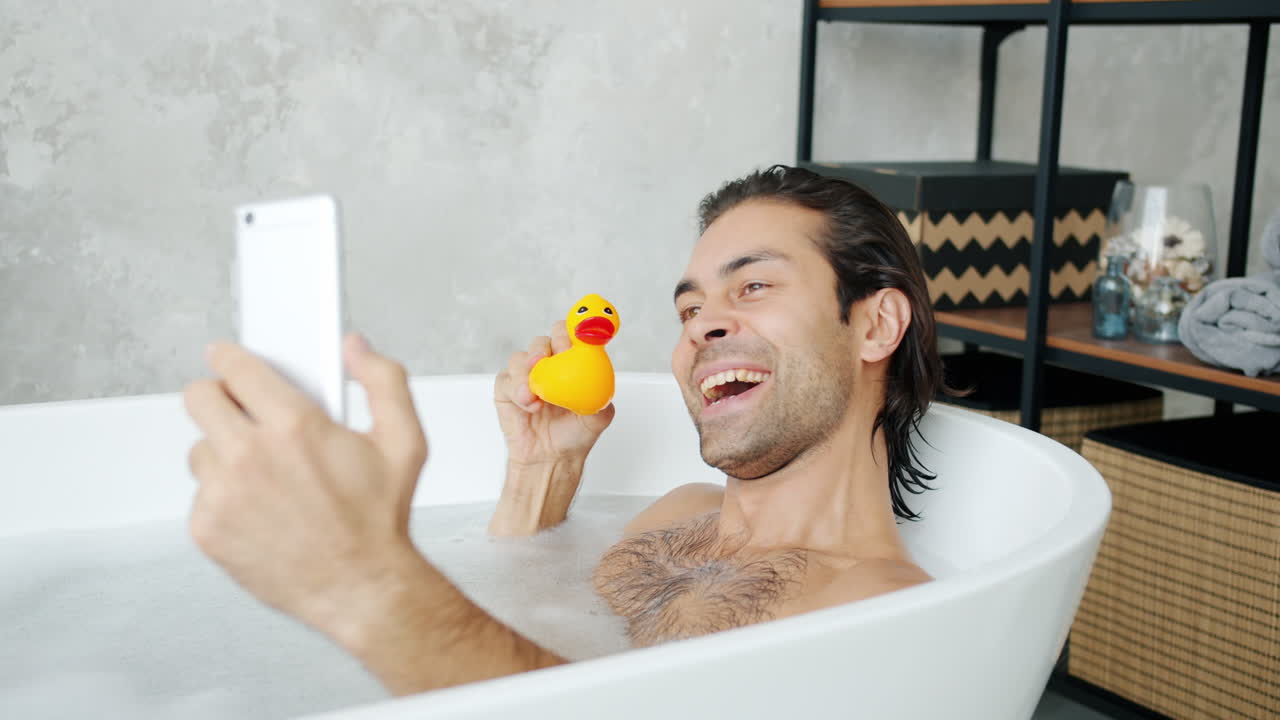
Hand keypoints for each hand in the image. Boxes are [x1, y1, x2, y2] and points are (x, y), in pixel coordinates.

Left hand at [183, 334, 428, 637]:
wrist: (361, 588)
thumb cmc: (379, 520)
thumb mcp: (404, 442)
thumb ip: (383, 381)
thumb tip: (355, 349)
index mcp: (295, 427)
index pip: (236, 368)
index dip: (230, 358)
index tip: (226, 358)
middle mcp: (251, 457)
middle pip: (199, 399)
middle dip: (218, 397)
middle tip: (239, 410)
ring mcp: (223, 495)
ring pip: (199, 448)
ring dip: (223, 452)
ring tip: (262, 470)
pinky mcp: (208, 529)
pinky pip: (200, 494)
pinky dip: (223, 496)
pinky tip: (259, 506)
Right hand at [493, 321, 613, 465]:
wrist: (550, 459)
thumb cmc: (574, 435)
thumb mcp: (598, 417)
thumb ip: (600, 395)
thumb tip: (600, 380)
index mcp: (572, 363)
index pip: (571, 335)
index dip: (571, 334)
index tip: (571, 344)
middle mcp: (549, 365)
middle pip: (544, 340)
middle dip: (547, 346)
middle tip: (546, 361)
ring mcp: (526, 375)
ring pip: (522, 357)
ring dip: (527, 372)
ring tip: (535, 396)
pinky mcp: (507, 388)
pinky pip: (506, 378)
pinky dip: (516, 389)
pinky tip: (528, 405)